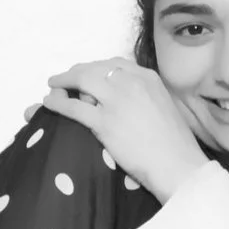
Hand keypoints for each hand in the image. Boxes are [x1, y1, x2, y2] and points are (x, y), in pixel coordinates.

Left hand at [39, 57, 211, 202]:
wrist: (179, 165)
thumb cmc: (176, 144)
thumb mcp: (165, 107)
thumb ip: (147, 97)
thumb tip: (130, 102)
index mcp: (149, 78)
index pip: (116, 64)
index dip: (96, 67)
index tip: (88, 73)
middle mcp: (132, 83)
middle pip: (95, 68)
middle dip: (76, 72)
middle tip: (65, 80)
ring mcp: (117, 100)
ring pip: (81, 81)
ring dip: (63, 82)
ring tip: (53, 88)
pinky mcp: (104, 122)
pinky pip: (73, 107)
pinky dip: (57, 103)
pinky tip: (49, 104)